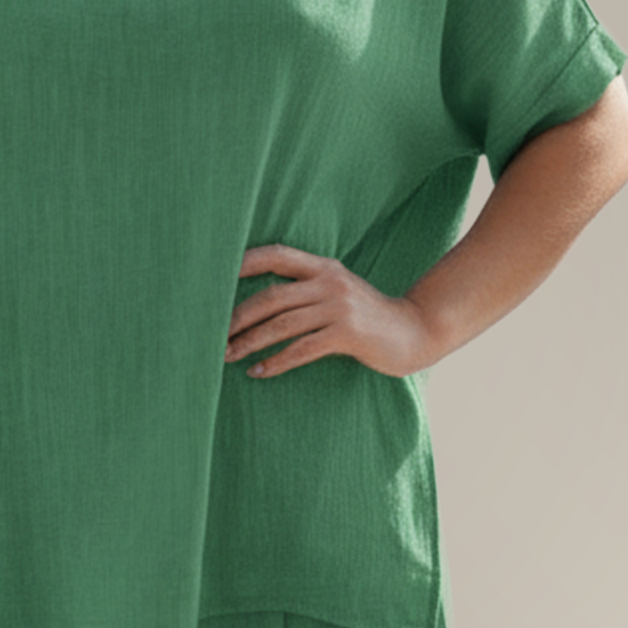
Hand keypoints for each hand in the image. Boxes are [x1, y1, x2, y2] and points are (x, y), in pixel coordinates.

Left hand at [224, 243, 436, 380]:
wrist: (414, 331)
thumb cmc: (367, 316)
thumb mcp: (338, 292)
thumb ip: (307, 289)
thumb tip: (260, 302)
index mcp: (324, 267)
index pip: (277, 255)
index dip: (245, 263)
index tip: (215, 278)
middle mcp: (329, 282)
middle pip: (271, 297)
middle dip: (237, 317)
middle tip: (213, 334)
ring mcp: (339, 308)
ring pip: (281, 325)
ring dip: (249, 342)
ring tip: (226, 356)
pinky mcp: (347, 335)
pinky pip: (301, 350)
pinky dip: (276, 362)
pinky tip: (258, 371)